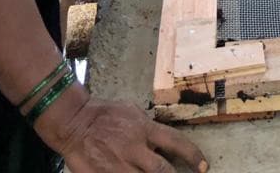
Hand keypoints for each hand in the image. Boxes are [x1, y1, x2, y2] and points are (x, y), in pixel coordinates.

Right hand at [42, 95, 208, 172]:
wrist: (74, 122)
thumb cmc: (104, 114)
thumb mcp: (132, 112)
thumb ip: (148, 128)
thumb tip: (163, 141)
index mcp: (144, 128)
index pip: (175, 142)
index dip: (193, 156)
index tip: (204, 166)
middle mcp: (134, 148)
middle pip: (162, 171)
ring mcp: (118, 166)